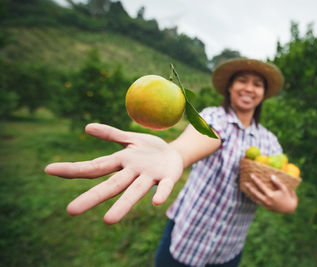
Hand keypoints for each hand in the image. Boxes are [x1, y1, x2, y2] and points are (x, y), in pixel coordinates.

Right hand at [45, 123, 182, 223]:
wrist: (175, 154)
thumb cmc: (148, 149)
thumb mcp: (130, 138)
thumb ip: (111, 134)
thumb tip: (87, 128)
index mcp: (121, 162)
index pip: (95, 167)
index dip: (73, 169)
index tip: (48, 169)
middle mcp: (132, 173)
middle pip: (111, 186)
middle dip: (92, 197)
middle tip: (70, 211)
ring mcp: (150, 177)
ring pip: (135, 191)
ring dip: (123, 205)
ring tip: (108, 221)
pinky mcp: (168, 178)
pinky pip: (164, 187)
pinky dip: (161, 194)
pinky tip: (157, 202)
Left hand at [245, 174, 297, 212]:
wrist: (290, 208)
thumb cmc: (288, 197)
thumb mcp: (284, 189)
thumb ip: (278, 182)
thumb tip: (271, 176)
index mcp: (271, 195)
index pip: (261, 186)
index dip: (256, 180)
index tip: (251, 175)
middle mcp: (267, 200)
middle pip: (255, 193)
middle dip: (250, 188)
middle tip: (245, 182)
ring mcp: (266, 205)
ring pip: (255, 199)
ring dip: (249, 194)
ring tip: (245, 189)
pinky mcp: (266, 207)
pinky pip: (258, 202)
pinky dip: (253, 198)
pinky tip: (250, 195)